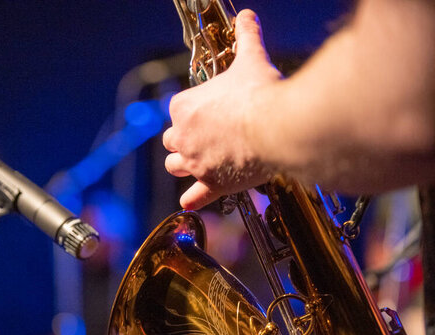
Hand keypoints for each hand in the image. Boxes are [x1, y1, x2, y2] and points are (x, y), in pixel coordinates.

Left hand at [163, 9, 280, 209]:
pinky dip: (193, 198)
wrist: (277, 126)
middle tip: (204, 137)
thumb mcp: (250, 60)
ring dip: (184, 164)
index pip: (177, 110)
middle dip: (184, 138)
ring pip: (175, 166)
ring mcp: (196, 162)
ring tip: (198, 163)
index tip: (209, 112)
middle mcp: (182, 136)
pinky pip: (195, 196)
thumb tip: (247, 17)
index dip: (192, 112)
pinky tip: (191, 201)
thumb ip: (246, 38)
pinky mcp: (212, 183)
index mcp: (184, 107)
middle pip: (171, 140)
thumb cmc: (260, 93)